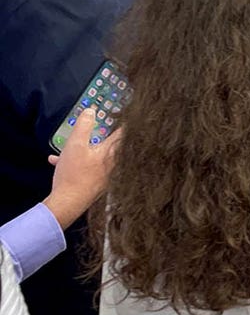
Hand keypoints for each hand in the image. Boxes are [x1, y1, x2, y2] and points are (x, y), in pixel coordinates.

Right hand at [43, 108, 121, 229]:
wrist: (68, 203)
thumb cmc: (73, 176)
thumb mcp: (75, 145)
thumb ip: (83, 126)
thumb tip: (91, 112)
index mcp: (112, 152)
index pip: (125, 132)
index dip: (125, 121)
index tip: (125, 113)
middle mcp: (114, 163)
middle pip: (114, 143)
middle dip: (106, 133)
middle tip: (103, 124)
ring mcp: (107, 174)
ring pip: (98, 155)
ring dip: (86, 148)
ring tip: (73, 144)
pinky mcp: (97, 183)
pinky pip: (90, 167)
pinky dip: (78, 162)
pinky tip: (59, 161)